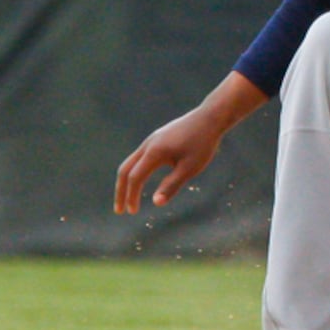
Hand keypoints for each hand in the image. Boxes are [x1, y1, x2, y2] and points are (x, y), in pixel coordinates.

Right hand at [113, 71, 266, 213]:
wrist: (210, 117)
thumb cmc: (203, 143)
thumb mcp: (190, 168)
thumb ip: (172, 185)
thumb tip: (156, 203)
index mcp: (154, 152)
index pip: (135, 178)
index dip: (131, 196)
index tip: (132, 213)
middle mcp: (148, 144)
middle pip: (125, 169)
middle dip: (121, 191)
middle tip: (119, 210)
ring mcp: (151, 140)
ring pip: (131, 162)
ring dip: (127, 181)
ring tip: (128, 197)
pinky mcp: (157, 138)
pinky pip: (140, 157)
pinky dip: (135, 171)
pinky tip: (142, 179)